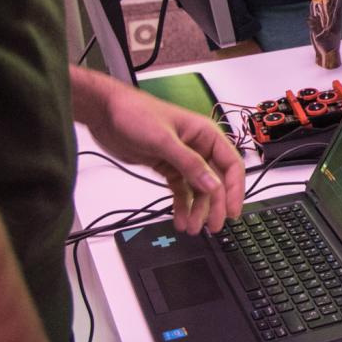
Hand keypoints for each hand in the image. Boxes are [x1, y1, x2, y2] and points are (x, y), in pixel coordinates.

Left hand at [73, 69, 244, 234]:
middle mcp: (199, 147)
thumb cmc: (136, 114)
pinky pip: (181, 190)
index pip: (231, 164)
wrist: (105, 113)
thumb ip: (190, 164)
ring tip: (191, 227)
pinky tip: (180, 219)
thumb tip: (213, 186)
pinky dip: (181, 205)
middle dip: (215, 204)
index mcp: (206, 134)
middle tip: (212, 226)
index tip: (232, 210)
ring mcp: (183, 159)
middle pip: (216, 180)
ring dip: (197, 209)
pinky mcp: (168, 167)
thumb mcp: (164, 140)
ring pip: (199, 189)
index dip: (235, 189)